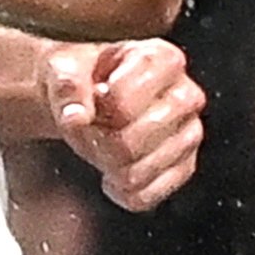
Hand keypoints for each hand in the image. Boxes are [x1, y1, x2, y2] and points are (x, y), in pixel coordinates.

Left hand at [41, 38, 205, 212]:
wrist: (91, 97)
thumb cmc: (84, 77)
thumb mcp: (65, 69)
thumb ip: (67, 88)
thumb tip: (76, 116)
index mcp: (161, 58)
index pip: (123, 100)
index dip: (96, 109)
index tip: (91, 99)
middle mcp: (186, 93)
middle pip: (133, 141)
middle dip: (101, 143)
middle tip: (93, 129)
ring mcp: (190, 133)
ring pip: (140, 172)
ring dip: (109, 167)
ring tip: (103, 146)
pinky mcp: (185, 166)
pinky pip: (148, 196)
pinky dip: (122, 192)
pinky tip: (113, 173)